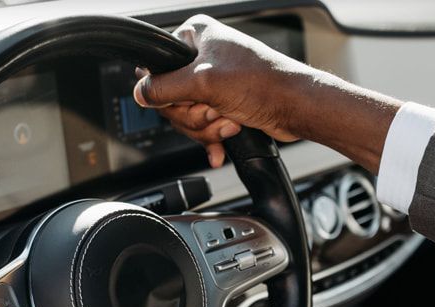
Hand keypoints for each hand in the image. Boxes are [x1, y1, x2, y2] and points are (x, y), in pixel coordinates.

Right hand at [135, 14, 400, 172]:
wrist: (295, 107)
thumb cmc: (262, 83)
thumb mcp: (203, 82)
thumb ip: (164, 88)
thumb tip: (139, 92)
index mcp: (195, 36)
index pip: (158, 68)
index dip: (170, 93)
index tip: (188, 100)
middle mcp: (202, 55)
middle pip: (170, 98)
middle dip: (193, 115)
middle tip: (213, 110)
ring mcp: (212, 81)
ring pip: (186, 116)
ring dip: (207, 127)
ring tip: (228, 121)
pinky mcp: (223, 103)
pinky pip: (202, 126)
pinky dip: (212, 137)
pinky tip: (223, 142)